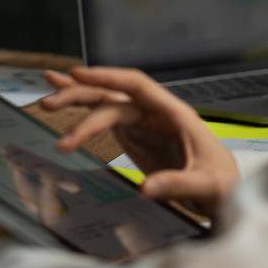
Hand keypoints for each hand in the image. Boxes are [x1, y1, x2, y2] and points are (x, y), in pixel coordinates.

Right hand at [40, 66, 237, 216]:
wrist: (222, 191)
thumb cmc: (220, 183)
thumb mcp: (205, 185)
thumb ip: (177, 184)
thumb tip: (145, 189)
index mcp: (173, 113)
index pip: (137, 86)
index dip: (108, 78)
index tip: (79, 76)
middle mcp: (154, 113)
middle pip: (112, 95)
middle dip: (80, 97)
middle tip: (49, 105)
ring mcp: (141, 123)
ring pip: (104, 104)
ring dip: (75, 101)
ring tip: (45, 101)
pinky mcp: (132, 135)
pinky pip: (103, 118)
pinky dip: (81, 110)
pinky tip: (61, 98)